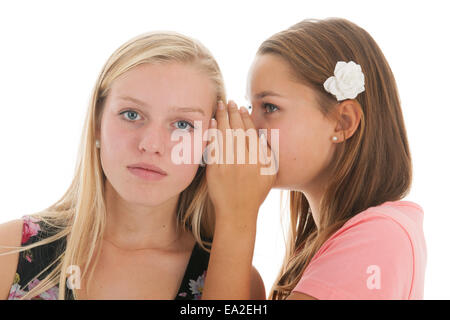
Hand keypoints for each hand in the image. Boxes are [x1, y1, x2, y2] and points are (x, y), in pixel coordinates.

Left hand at [205, 100, 276, 225]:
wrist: (238, 212)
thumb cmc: (255, 193)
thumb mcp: (270, 174)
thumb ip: (268, 154)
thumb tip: (262, 135)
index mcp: (259, 159)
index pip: (251, 132)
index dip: (245, 118)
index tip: (242, 109)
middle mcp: (245, 159)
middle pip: (237, 129)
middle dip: (233, 112)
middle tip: (229, 101)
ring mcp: (229, 163)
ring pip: (225, 134)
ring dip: (222, 117)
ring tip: (220, 105)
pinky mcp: (216, 169)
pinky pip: (214, 146)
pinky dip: (213, 132)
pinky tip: (213, 122)